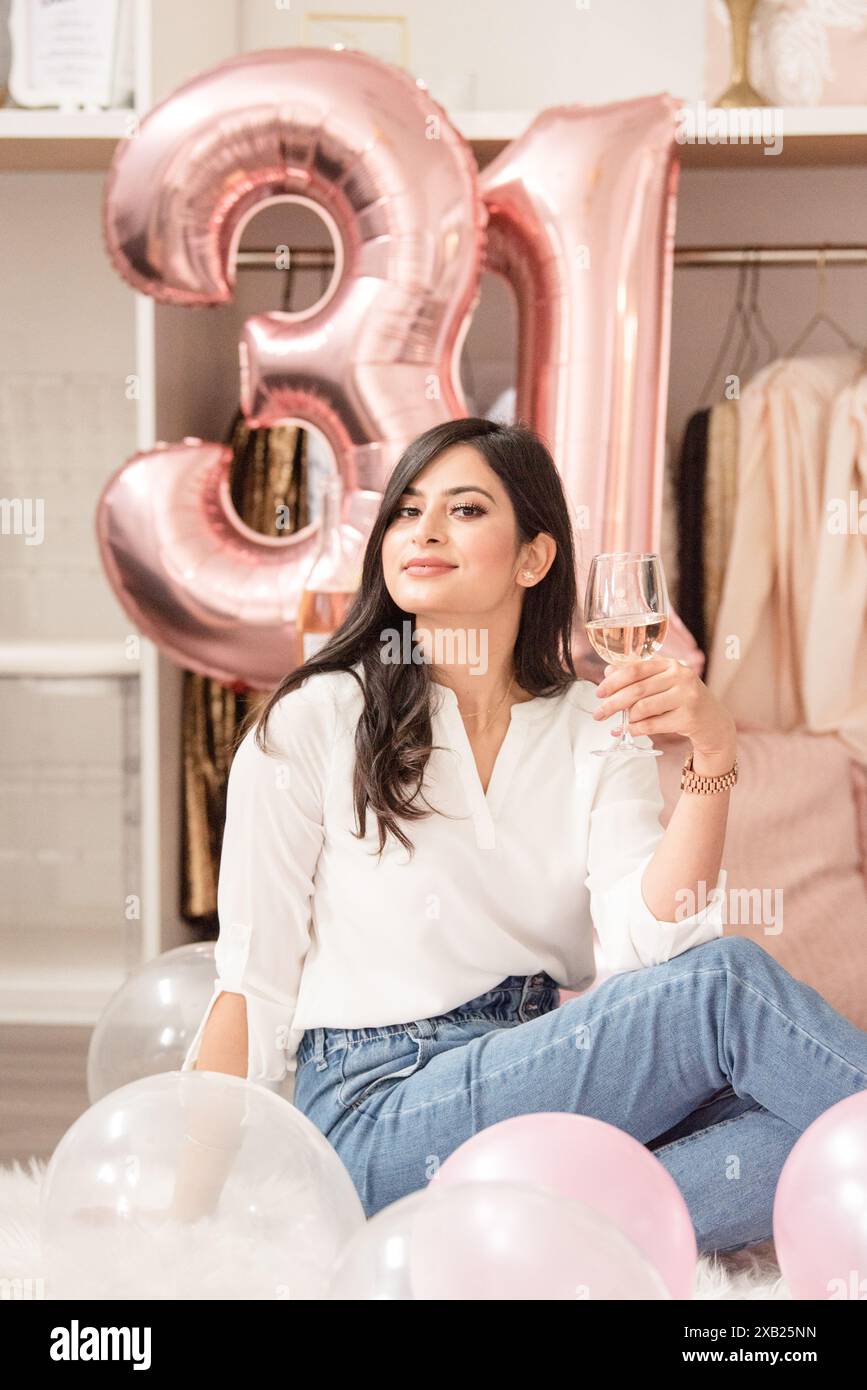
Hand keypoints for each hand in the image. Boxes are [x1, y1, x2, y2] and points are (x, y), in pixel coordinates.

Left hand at [592, 657, 736, 757]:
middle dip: (612, 703)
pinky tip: (627, 731)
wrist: (714, 723)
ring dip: (625, 718)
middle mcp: (680, 676)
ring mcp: (687, 696)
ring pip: (643, 708)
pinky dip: (636, 729)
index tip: (599, 692)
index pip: (634, 669)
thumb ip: (638, 678)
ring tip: (618, 724)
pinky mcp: (689, 717)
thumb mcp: (663, 685)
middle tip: (598, 714)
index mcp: (670, 664)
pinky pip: (653, 724)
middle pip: (636, 690)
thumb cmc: (683, 702)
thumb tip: (608, 672)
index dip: (613, 681)